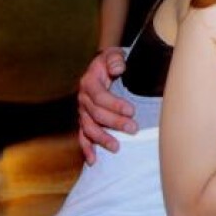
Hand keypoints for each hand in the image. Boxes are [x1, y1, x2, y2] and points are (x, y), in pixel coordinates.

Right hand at [77, 48, 135, 162]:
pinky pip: (82, 136)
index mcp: (89, 82)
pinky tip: (93, 160)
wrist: (101, 66)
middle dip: (115, 123)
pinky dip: (86, 148)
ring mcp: (82, 111)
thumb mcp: (113, 55)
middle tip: (133, 129)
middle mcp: (83, 98)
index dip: (115, 105)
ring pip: (89, 127)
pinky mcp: (84, 120)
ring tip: (116, 147)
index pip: (100, 97)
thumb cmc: (111, 62)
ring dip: (102, 138)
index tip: (132, 111)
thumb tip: (118, 68)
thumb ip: (115, 60)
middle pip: (96, 114)